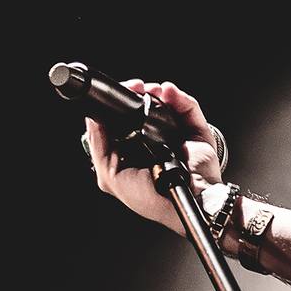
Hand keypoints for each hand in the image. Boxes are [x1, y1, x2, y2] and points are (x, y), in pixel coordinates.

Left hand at [83, 80, 226, 232]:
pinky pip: (189, 108)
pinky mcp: (196, 132)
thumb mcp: (111, 176)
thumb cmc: (153, 199)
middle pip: (145, 108)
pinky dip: (180, 97)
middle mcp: (155, 142)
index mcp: (134, 152)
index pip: (122, 121)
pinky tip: (170, 92)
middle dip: (139, 94)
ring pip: (166, 104)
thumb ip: (99, 148)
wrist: (188, 201)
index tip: (118, 96)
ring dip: (159, 92)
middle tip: (136, 88)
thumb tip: (94, 120)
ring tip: (153, 90)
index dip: (118, 106)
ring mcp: (177, 135)